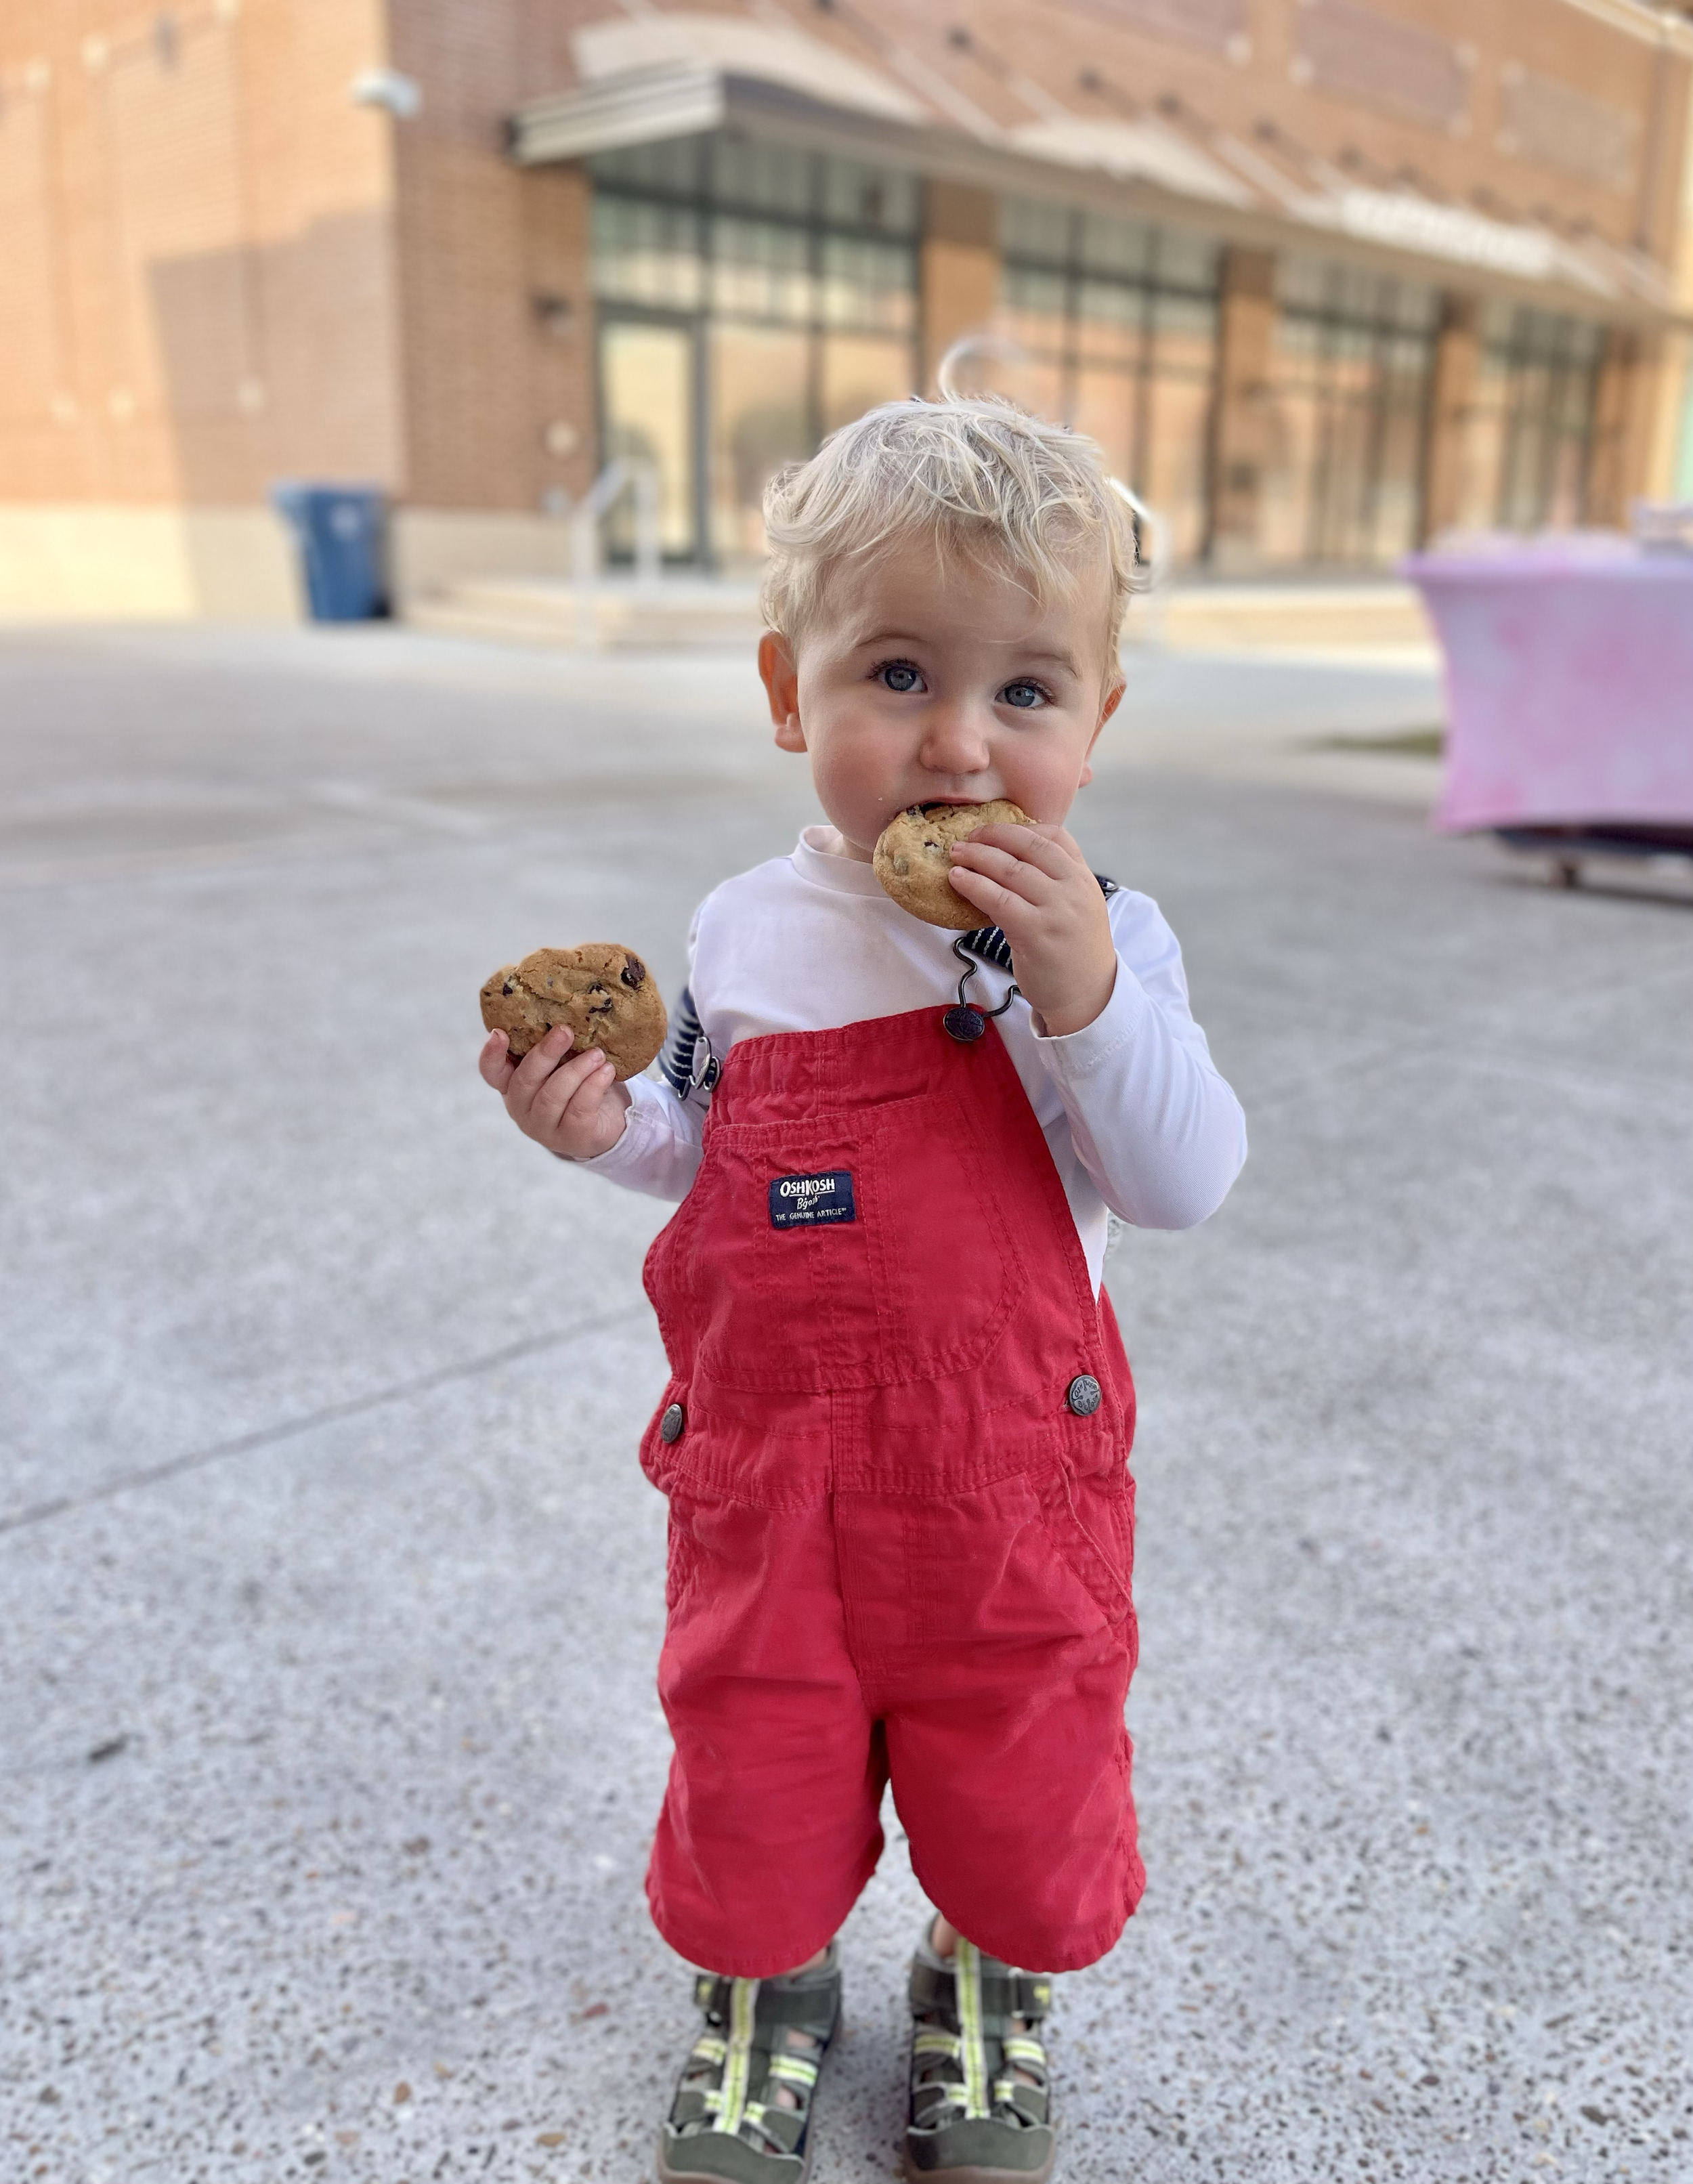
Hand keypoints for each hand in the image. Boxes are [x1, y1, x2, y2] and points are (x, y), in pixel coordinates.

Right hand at [478, 1023, 631, 1160]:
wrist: (608, 1124)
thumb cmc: (578, 1086)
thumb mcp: (562, 1065)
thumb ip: (556, 1048)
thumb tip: (567, 1013)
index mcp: (513, 1086)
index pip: (491, 1072)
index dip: (491, 1054)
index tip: (499, 1033)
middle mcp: (522, 1108)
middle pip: (525, 1080)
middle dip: (545, 1053)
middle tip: (565, 1031)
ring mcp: (544, 1127)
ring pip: (552, 1096)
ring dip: (576, 1070)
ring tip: (597, 1054)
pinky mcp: (572, 1137)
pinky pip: (579, 1109)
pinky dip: (594, 1086)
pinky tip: (607, 1071)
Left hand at [945, 822, 1116, 1037]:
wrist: (1087, 996)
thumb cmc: (1073, 952)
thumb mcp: (1076, 907)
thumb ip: (1054, 882)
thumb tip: (1008, 859)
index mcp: (1083, 877)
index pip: (1055, 835)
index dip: (1019, 828)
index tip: (993, 830)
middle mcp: (1073, 888)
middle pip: (1028, 846)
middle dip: (992, 836)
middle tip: (966, 838)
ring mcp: (1056, 909)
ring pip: (1010, 870)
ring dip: (977, 857)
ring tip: (955, 854)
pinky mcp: (1035, 933)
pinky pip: (998, 899)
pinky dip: (974, 885)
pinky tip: (957, 879)